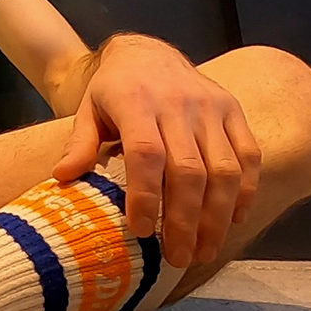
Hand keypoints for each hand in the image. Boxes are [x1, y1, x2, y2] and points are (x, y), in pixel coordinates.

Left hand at [52, 35, 261, 268]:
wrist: (148, 53)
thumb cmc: (113, 91)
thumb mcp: (87, 111)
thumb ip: (80, 144)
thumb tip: (62, 178)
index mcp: (135, 102)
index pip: (146, 153)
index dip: (146, 195)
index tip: (141, 231)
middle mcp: (178, 103)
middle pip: (189, 170)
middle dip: (185, 220)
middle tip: (177, 257)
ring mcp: (211, 106)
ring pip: (223, 169)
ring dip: (216, 216)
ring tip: (204, 251)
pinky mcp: (234, 110)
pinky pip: (248, 155)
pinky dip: (244, 190)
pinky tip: (232, 220)